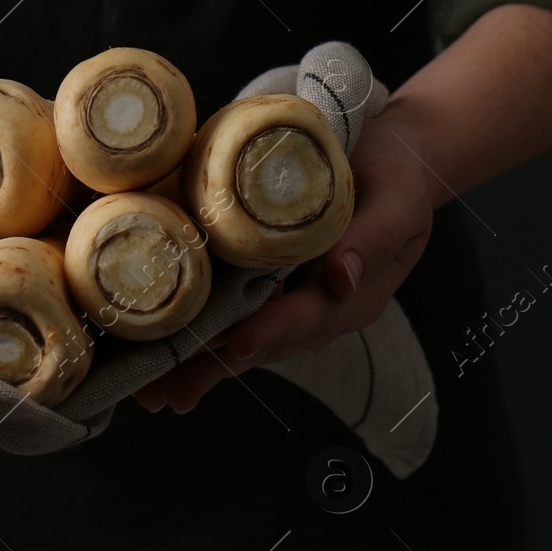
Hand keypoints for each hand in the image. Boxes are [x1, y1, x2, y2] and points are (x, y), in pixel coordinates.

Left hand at [133, 104, 434, 413]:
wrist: (396, 159)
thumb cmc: (398, 175)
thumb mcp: (397, 201)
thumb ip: (372, 238)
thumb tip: (342, 277)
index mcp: (356, 297)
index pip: (308, 318)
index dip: (271, 330)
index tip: (236, 343)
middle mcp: (320, 309)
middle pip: (265, 344)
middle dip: (215, 367)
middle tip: (167, 390)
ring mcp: (294, 303)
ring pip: (243, 341)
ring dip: (198, 366)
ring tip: (152, 391)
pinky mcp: (271, 287)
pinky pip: (234, 317)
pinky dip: (200, 338)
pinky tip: (164, 357)